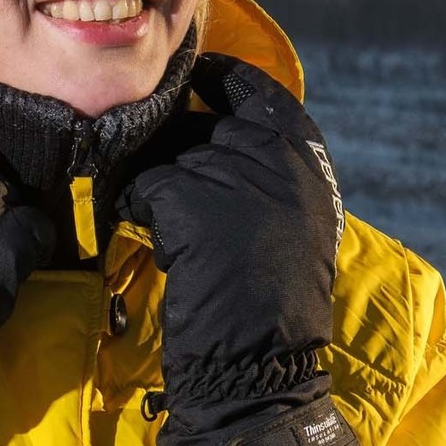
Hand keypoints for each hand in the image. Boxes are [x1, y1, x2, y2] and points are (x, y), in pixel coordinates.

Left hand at [117, 55, 367, 445]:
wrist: (261, 367)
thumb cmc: (276, 310)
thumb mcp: (295, 225)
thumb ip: (269, 176)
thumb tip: (218, 133)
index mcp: (309, 163)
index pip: (261, 93)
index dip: (224, 83)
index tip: (199, 79)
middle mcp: (277, 159)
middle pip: (203, 126)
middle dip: (178, 156)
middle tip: (175, 202)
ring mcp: (233, 175)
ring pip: (168, 160)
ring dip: (157, 194)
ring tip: (171, 238)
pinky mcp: (189, 200)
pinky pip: (144, 188)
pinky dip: (136, 214)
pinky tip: (154, 245)